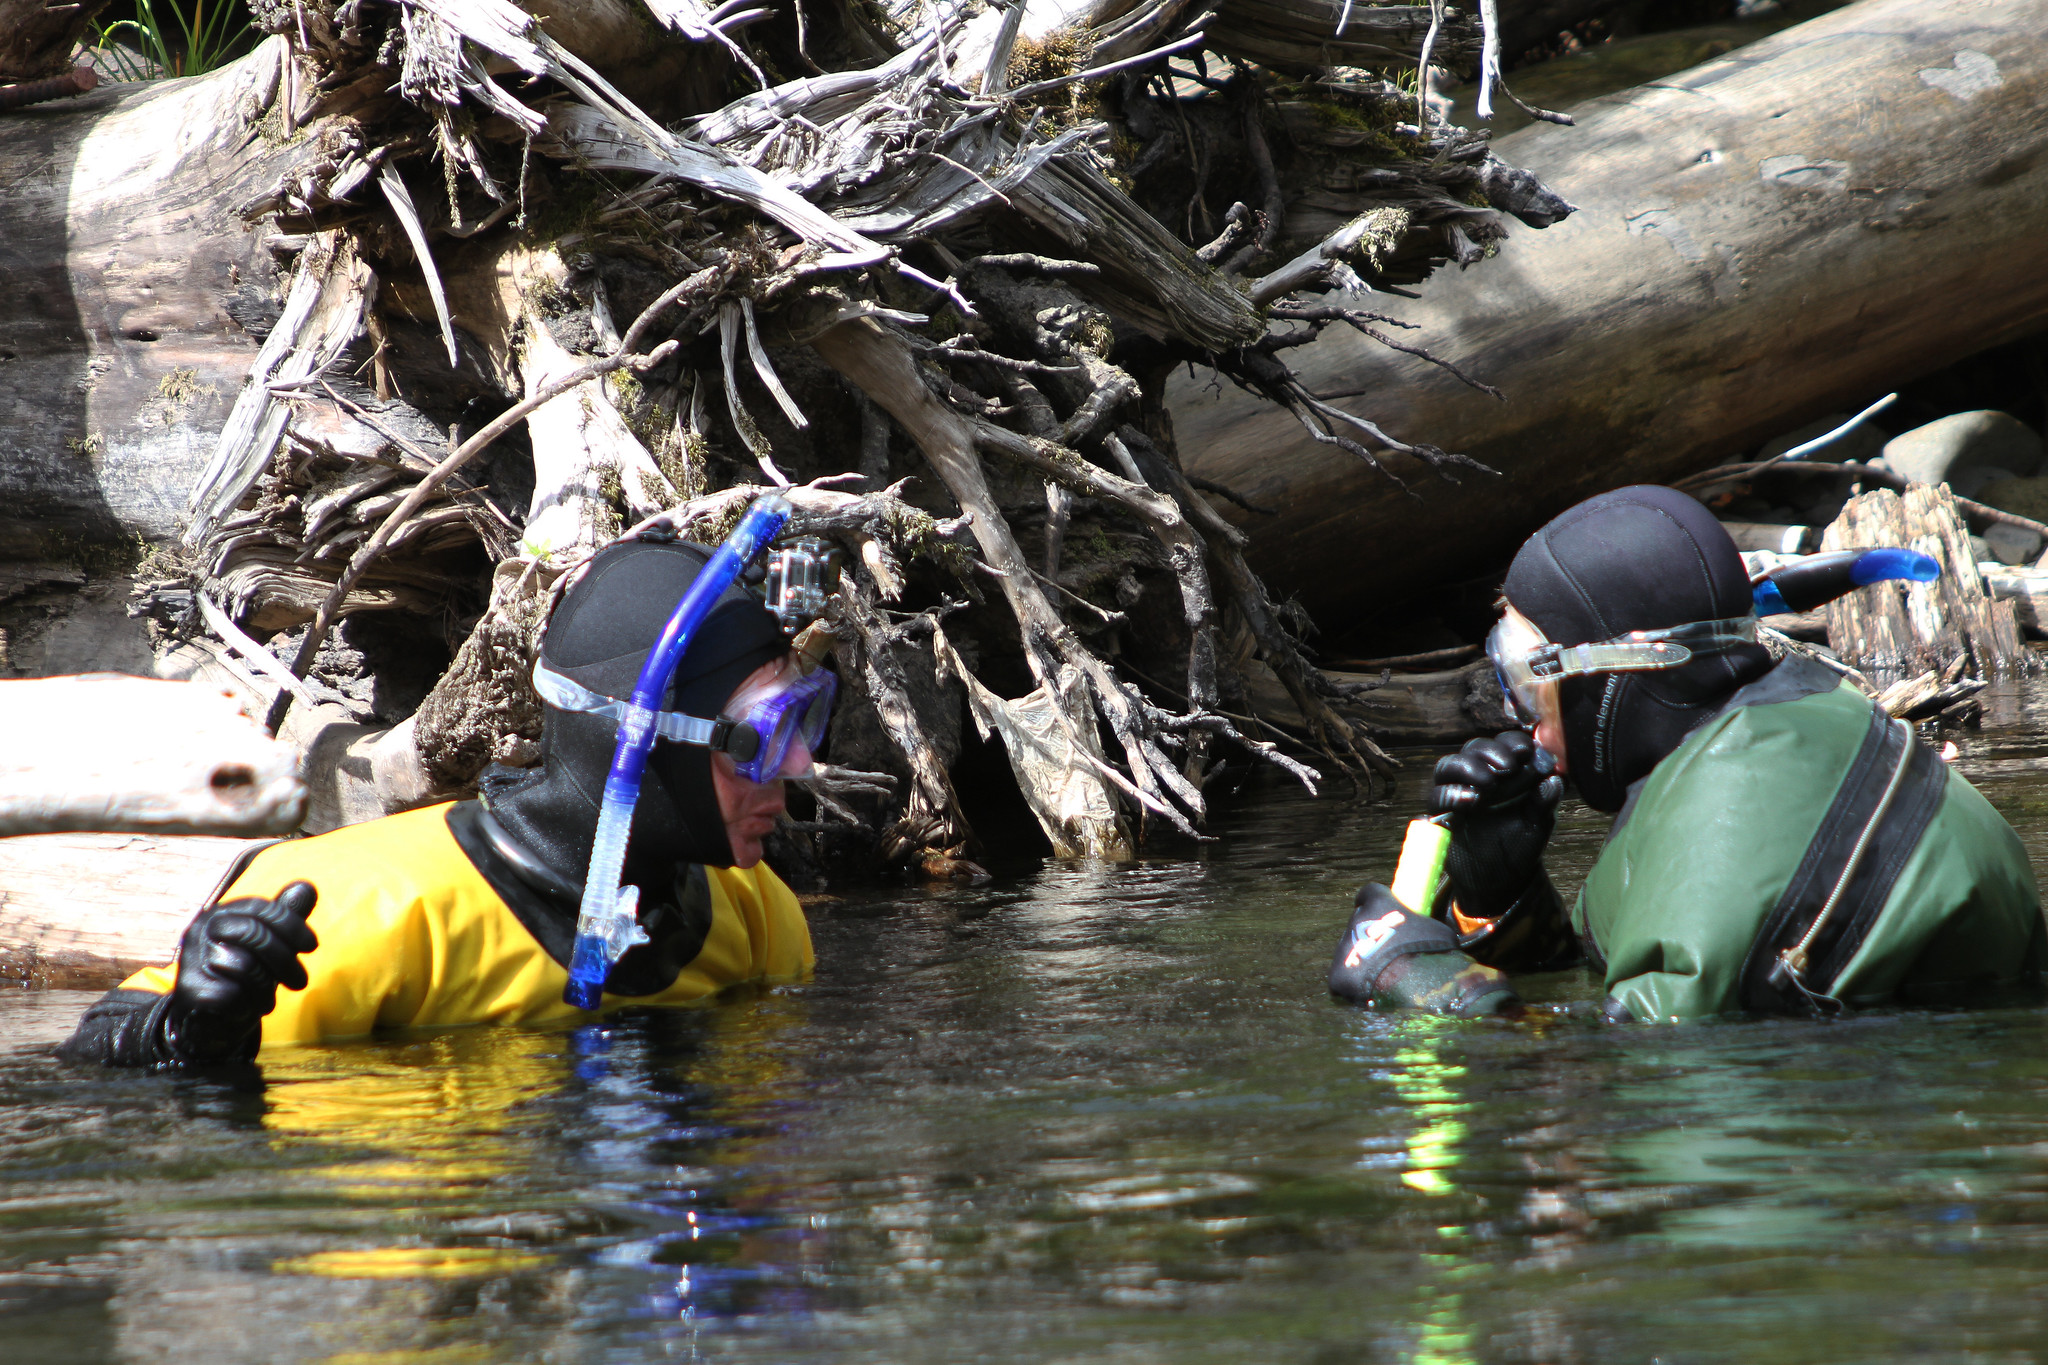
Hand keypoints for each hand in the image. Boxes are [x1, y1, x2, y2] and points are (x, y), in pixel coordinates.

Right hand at [165, 882, 317, 1062]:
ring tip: (266, 999)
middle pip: (254, 934)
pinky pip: (232, 994)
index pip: (262, 909)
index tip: (312, 946)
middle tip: (300, 982)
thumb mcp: (270, 945)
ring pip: (245, 967)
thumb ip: (286, 917)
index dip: (293, 926)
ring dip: (266, 989)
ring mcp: (191, 959)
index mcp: (222, 913)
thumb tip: (306, 886)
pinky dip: (248, 1005)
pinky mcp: (189, 989)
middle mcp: (200, 930)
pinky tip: (247, 1008)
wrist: (206, 1020)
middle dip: (285, 960)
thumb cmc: (244, 976)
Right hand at [1426, 732, 1562, 918]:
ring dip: (1468, 768)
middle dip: (1491, 752)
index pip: (1504, 745)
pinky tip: (1472, 800)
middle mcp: (1477, 776)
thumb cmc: (1520, 843)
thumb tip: (1554, 779)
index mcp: (1503, 772)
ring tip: (1488, 781)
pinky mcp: (1441, 813)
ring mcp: (1456, 793)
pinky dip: (1452, 794)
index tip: (1527, 752)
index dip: (1513, 743)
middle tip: (1508, 767)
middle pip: (1474, 749)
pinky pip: (1437, 796)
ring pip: (1449, 765)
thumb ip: (1545, 801)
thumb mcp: (1538, 823)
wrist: (1501, 879)